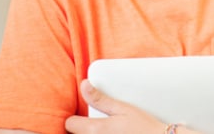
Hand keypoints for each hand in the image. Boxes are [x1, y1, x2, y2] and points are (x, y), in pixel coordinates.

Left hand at [65, 79, 200, 133]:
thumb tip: (84, 85)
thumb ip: (101, 98)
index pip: (70, 124)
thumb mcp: (123, 108)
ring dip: (92, 133)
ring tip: (108, 129)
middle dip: (84, 128)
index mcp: (96, 129)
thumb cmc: (143, 126)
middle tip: (98, 123)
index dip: (75, 118)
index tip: (83, 116)